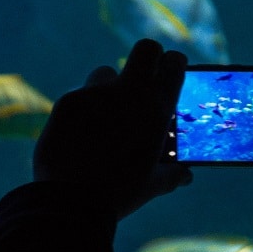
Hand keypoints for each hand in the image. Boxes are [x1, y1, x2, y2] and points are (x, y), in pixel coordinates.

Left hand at [34, 39, 192, 217]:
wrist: (71, 202)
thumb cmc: (119, 194)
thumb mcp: (153, 184)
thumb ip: (172, 174)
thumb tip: (185, 174)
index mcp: (157, 109)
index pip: (174, 63)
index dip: (173, 65)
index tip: (170, 72)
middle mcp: (128, 93)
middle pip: (146, 49)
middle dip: (149, 58)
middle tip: (144, 78)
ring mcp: (94, 94)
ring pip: (105, 73)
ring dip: (108, 88)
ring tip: (104, 117)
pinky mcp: (67, 102)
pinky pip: (79, 98)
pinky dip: (82, 111)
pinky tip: (78, 137)